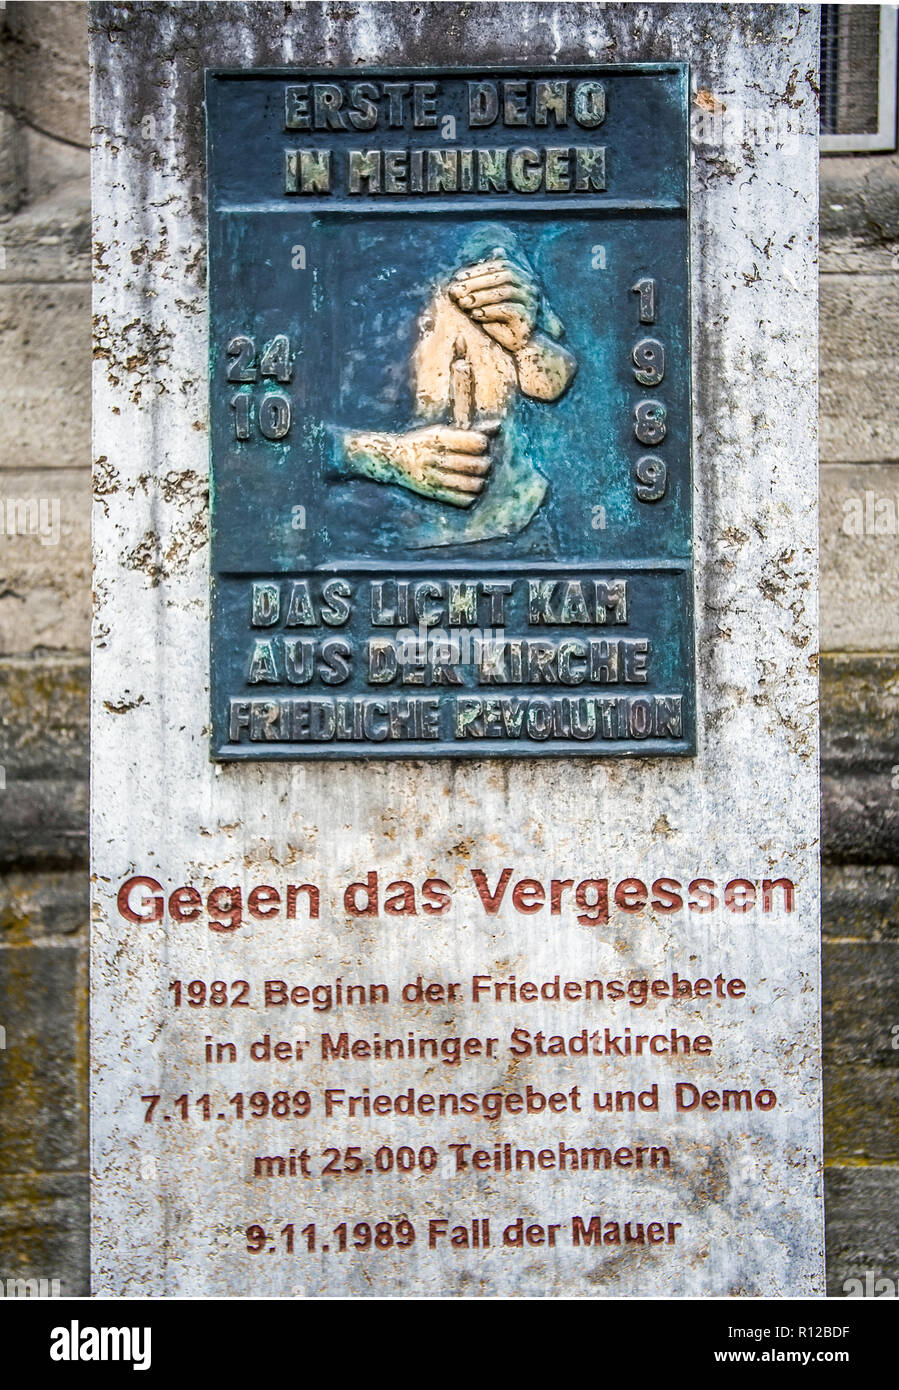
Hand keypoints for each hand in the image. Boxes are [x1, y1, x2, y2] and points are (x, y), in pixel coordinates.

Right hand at [344, 423, 496, 508]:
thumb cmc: (425, 443)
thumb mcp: (443, 431)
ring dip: (479, 482)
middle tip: (481, 464)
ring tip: (476, 478)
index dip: (483, 444)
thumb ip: (471, 431)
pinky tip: (467, 489)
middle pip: (478, 465)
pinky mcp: (433, 494)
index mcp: (440, 438)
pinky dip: (470, 496)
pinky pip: (463, 500)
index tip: (480, 446)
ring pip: (473, 485)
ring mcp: (434, 478)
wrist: (392, 460)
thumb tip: (498, 426)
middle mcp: (436, 457)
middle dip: (484, 464)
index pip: (477, 442)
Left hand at [449, 253, 538, 354]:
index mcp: (521, 276)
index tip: (458, 278)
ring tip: (463, 303)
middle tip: (457, 291)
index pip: (501, 265)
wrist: (514, 343)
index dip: (479, 270)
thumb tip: (469, 269)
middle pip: (504, 276)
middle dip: (478, 282)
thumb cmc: (497, 318)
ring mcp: (530, 301)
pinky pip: (509, 310)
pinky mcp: (527, 318)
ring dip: (481, 296)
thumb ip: (481, 282)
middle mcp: (529, 286)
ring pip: (506, 292)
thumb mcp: (487, 299)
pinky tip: (475, 314)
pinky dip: (490, 311)